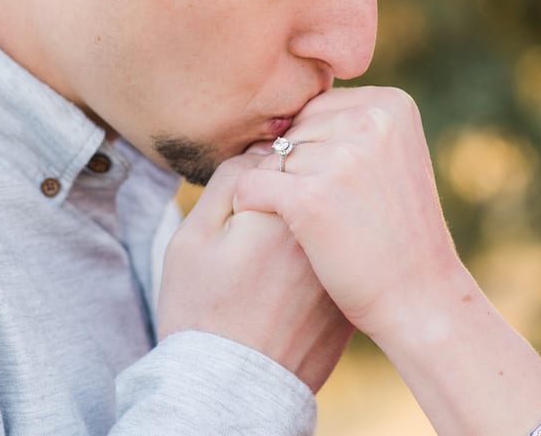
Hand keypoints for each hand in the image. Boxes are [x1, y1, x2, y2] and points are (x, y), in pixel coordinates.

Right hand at [156, 154, 352, 391]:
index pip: (285, 152)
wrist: (230, 389)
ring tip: (274, 252)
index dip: (261, 167)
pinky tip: (289, 278)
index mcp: (282, 210)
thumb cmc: (201, 311)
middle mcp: (321, 232)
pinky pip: (336, 253)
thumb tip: (262, 152)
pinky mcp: (348, 294)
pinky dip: (321, 251)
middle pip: (315, 180)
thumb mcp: (193, 240)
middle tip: (260, 222)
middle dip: (293, 184)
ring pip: (329, 216)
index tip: (245, 192)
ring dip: (311, 214)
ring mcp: (340, 265)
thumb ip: (228, 182)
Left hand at [231, 86, 466, 341]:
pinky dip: (248, 205)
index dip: (313, 150)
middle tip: (320, 211)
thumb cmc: (398, 231)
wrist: (420, 299)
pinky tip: (264, 227)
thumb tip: (284, 114)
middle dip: (295, 169)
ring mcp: (341, 159)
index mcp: (391, 105)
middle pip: (294, 131)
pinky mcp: (310, 197)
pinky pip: (249, 185)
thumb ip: (351, 126)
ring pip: (270, 159)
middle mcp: (369, 122)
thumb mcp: (393, 158)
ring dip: (276, 190)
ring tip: (306, 225)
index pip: (317, 108)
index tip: (336, 188)